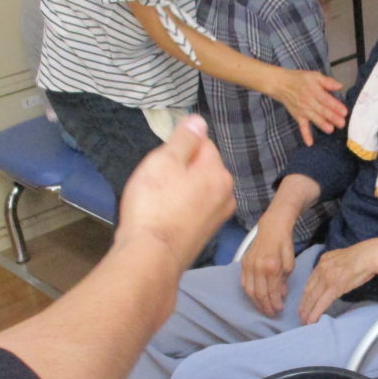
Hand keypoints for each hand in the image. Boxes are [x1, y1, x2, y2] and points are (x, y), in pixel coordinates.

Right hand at [116, 114, 233, 270]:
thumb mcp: (164, 161)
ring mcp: (218, 216)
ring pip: (198, 189)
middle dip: (180, 170)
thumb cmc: (154, 207)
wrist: (150, 257)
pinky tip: (164, 217)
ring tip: (158, 202)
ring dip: (180, 190)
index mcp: (218, 172)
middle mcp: (226, 193)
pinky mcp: (206, 233)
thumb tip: (199, 121)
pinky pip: (195, 209)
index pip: (203, 143)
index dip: (179, 149)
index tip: (161, 163)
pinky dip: (181, 209)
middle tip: (157, 184)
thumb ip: (184, 139)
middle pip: (202, 167)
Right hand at [240, 217, 295, 316]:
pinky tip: (255, 298)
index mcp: (272, 266)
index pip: (272, 291)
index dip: (275, 303)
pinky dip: (249, 293)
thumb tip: (280, 294)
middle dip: (266, 306)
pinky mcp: (243, 263)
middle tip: (271, 314)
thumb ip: (284, 280)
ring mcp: (248, 265)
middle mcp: (258, 267)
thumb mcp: (290, 263)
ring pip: (250, 290)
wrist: (272, 228)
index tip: (279, 309)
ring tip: (263, 309)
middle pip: (260, 294)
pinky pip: (244, 282)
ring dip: (256, 302)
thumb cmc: (284, 245)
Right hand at [271, 69, 347, 146]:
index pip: (326, 100)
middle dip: (332, 118)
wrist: (281, 84)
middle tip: (342, 123)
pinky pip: (302, 127)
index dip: (335, 106)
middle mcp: (309, 102)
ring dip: (322, 125)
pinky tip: (309, 143)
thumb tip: (340, 86)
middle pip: (322, 111)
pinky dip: (305, 135)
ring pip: (314, 119)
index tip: (344, 112)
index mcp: (314, 91)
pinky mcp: (298, 117)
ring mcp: (303, 110)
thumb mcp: (314, 75)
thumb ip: (328, 82)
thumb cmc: (299, 79)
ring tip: (330, 130)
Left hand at [298, 242, 377, 324]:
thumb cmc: (362, 257)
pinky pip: (321, 303)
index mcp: (323, 261)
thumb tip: (333, 276)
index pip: (311, 280)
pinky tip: (311, 321)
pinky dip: (315, 313)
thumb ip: (334, 266)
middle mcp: (321, 269)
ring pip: (312, 298)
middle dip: (303, 304)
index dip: (306, 293)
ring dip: (306, 311)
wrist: (368, 256)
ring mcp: (326, 278)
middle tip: (300, 315)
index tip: (304, 301)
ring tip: (304, 321)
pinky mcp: (333, 287)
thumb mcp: (341, 258)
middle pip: (308, 290)